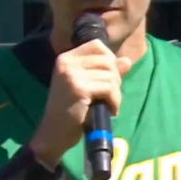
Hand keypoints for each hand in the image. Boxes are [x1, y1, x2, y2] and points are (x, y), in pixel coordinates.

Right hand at [28, 40, 132, 168]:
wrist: (53, 134)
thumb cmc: (70, 111)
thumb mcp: (86, 86)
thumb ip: (105, 72)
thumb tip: (127, 61)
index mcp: (66, 58)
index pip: (97, 45)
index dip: (110, 59)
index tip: (110, 78)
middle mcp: (67, 62)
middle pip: (107, 59)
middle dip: (116, 78)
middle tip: (111, 96)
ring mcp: (71, 74)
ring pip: (110, 75)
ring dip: (116, 92)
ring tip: (110, 104)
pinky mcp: (78, 88)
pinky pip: (109, 88)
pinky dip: (115, 100)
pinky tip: (110, 110)